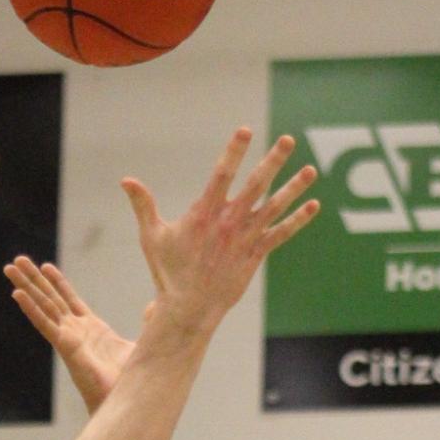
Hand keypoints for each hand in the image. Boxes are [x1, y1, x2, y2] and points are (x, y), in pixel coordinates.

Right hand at [5, 260, 135, 413]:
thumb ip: (149, 322)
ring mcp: (68, 339)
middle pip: (51, 298)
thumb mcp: (143, 343)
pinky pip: (45, 325)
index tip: (45, 266)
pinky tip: (17, 294)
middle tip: (16, 259)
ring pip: (43, 306)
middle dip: (34, 279)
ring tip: (9, 267)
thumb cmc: (132, 380)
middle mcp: (75, 332)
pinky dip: (31, 309)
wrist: (128, 400)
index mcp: (91, 329)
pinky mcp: (66, 348)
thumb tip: (158, 305)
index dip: (57, 282)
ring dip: (26, 286)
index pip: (70, 300)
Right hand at [121, 127, 318, 336]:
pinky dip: (298, 220)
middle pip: (256, 185)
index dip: (234, 151)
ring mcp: (245, 239)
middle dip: (272, 161)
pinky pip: (280, 234)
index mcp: (204, 214)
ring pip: (274, 207)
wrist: (189, 309)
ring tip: (311, 169)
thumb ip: (143, 205)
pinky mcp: (255, 255)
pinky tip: (313, 205)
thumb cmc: (169, 273)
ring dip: (293, 188)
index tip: (246, 130)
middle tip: (287, 139)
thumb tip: (126, 180)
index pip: (222, 174)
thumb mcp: (152, 237)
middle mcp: (228, 223)